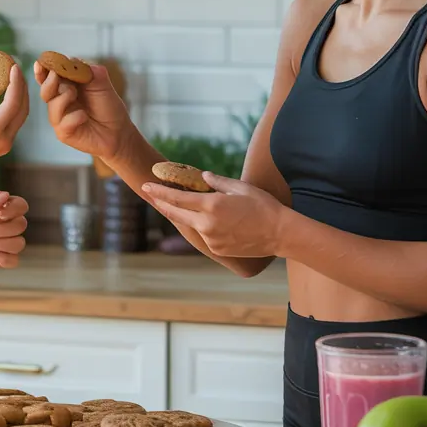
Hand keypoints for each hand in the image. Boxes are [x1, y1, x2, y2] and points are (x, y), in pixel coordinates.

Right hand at [0, 65, 28, 186]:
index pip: (12, 103)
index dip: (16, 82)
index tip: (14, 66)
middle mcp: (3, 141)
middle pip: (23, 110)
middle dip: (22, 88)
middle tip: (16, 69)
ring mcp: (4, 146)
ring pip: (21, 118)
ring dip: (21, 98)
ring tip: (15, 80)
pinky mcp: (1, 148)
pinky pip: (14, 125)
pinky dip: (15, 109)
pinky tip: (8, 96)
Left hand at [0, 190, 28, 268]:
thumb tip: (6, 195)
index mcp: (2, 209)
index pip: (22, 206)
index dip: (14, 210)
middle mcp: (6, 225)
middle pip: (22, 225)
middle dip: (4, 230)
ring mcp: (5, 242)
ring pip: (20, 243)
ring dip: (2, 244)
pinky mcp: (1, 259)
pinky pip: (14, 261)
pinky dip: (3, 258)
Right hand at [34, 60, 132, 161]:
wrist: (119, 131)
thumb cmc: (108, 107)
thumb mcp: (102, 84)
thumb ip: (89, 71)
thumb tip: (73, 60)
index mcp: (66, 87)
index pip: (48, 77)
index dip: (43, 70)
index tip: (41, 63)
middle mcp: (59, 102)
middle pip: (45, 90)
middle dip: (51, 82)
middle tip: (60, 77)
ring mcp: (60, 118)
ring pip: (52, 105)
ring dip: (64, 97)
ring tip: (75, 96)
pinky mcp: (64, 133)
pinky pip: (62, 123)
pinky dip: (74, 117)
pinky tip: (84, 117)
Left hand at [141, 171, 284, 257]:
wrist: (280, 234)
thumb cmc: (263, 206)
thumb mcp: (240, 188)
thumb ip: (217, 182)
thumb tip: (202, 176)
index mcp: (212, 205)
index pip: (178, 198)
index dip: (160, 192)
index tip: (146, 186)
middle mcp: (207, 224)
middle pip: (176, 214)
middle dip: (161, 203)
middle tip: (149, 193)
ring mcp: (211, 239)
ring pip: (190, 225)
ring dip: (184, 215)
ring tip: (177, 203)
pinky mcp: (216, 249)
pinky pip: (203, 235)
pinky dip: (201, 226)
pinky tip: (207, 220)